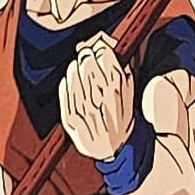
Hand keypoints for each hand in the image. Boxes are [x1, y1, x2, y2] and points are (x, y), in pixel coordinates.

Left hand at [59, 31, 134, 166]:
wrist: (114, 149)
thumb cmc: (122, 116)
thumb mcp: (130, 92)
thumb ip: (121, 67)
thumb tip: (104, 45)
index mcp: (121, 94)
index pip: (107, 61)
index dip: (101, 51)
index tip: (99, 49)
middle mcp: (103, 104)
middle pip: (89, 68)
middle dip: (87, 58)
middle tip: (86, 55)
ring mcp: (86, 114)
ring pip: (75, 80)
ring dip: (75, 70)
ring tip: (77, 67)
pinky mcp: (71, 122)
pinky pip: (64, 96)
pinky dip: (65, 86)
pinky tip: (69, 81)